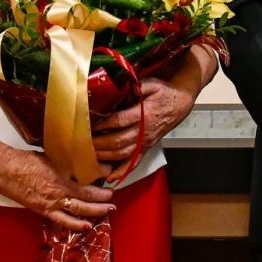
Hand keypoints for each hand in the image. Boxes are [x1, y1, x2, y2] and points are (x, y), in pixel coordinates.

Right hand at [0, 149, 114, 232]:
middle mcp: (58, 194)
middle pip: (85, 201)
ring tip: (106, 213)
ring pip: (77, 212)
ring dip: (93, 213)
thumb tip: (81, 163)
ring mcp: (51, 205)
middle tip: (112, 200)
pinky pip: (62, 221)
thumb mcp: (52, 157)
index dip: (100, 186)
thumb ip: (67, 164)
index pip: (86, 185)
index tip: (110, 182)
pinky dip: (75, 225)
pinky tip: (85, 226)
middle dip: (101, 202)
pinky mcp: (44, 211)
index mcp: (60, 178)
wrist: (7, 172)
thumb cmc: (27, 162)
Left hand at [93, 41, 218, 162]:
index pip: (120, 121)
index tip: (88, 124)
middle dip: (98, 143)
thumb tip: (121, 84)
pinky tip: (110, 177)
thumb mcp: (152, 84)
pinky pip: (134, 163)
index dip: (103, 124)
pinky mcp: (146, 148)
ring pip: (123, 154)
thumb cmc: (164, 93)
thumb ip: (137, 85)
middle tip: (81, 142)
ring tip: (88, 155)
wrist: (180, 104)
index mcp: (144, 115)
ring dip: (105, 157)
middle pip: (118, 141)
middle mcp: (144, 132)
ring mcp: (145, 142)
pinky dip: (122, 171)